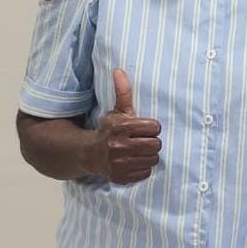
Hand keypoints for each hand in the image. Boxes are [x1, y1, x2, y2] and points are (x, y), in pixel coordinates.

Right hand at [87, 69, 161, 183]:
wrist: (90, 154)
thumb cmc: (109, 130)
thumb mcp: (117, 111)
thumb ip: (123, 92)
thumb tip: (119, 70)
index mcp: (121, 128)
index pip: (155, 127)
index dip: (151, 128)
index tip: (143, 128)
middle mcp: (119, 146)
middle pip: (156, 144)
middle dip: (151, 142)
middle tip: (142, 141)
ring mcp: (120, 163)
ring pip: (153, 159)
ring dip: (148, 155)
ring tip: (138, 151)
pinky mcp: (121, 177)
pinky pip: (146, 172)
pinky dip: (142, 168)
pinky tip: (133, 162)